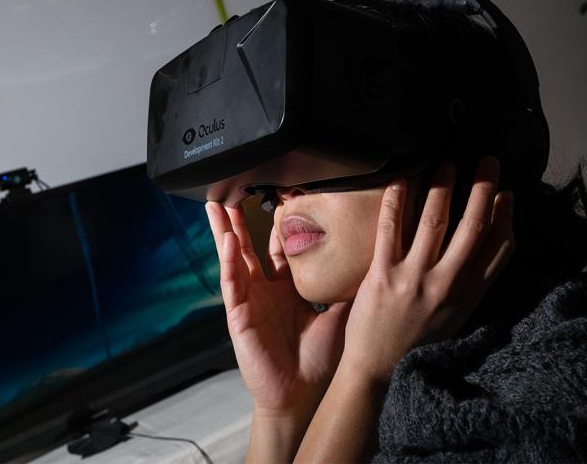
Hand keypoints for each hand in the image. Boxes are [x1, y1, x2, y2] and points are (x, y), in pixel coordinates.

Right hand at [205, 202, 350, 418]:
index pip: (280, 249)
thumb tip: (370, 259)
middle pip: (250, 247)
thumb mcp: (337, 315)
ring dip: (224, 232)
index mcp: (287, 289)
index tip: (283, 198)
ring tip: (216, 206)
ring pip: (233, 259)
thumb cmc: (318, 360)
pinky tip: (226, 240)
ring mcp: (249, 300)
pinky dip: (229, 261)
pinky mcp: (238, 315)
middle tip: (233, 192)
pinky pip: (232, 282)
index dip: (280, 225)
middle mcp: (265, 290)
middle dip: (241, 221)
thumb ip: (345, 286)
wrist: (302, 394)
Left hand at [342, 157, 514, 382]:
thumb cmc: (418, 339)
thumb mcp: (456, 315)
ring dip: (443, 187)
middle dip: (483, 189)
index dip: (507, 217)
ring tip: (447, 164)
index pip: (500, 248)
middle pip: (473, 227)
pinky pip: (391, 228)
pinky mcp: (383, 275)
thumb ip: (471, 283)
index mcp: (469, 294)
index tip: (506, 193)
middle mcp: (447, 283)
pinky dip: (397, 201)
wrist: (380, 367)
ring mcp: (415, 277)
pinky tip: (401, 180)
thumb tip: (481, 246)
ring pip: (436, 221)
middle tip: (487, 160)